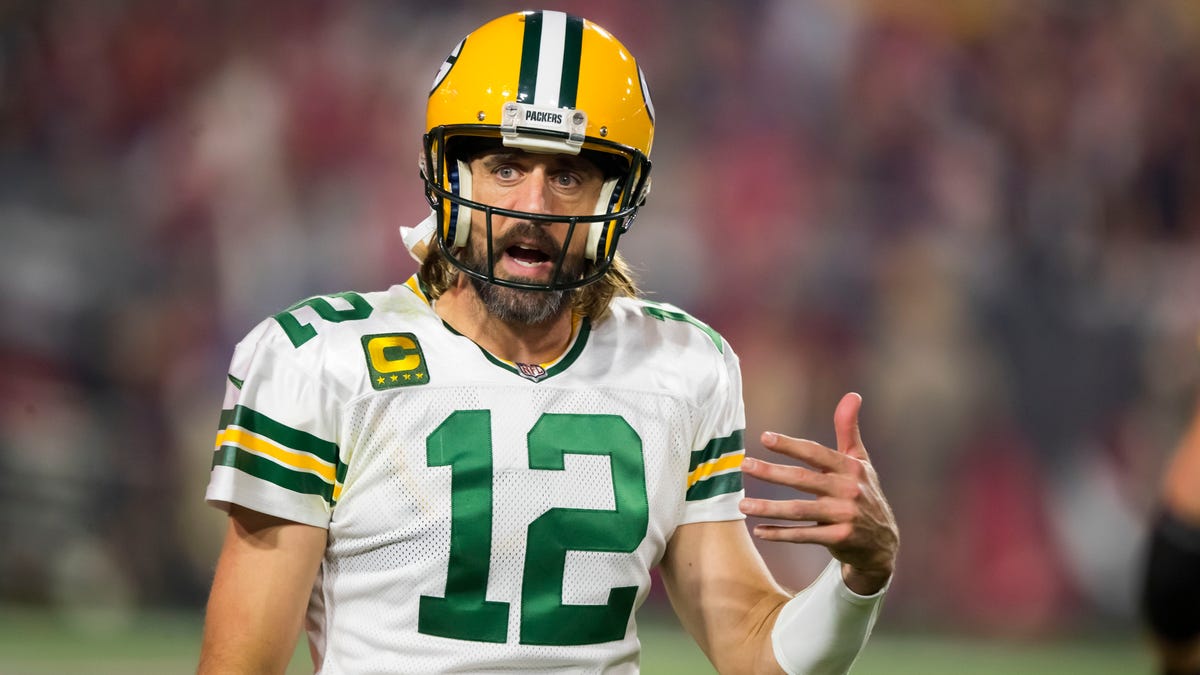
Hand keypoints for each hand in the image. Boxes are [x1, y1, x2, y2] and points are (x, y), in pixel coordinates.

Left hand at [739, 392, 898, 594]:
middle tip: (744, 465)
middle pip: (803, 479)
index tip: (764, 437)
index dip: (790, 445)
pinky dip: (781, 534)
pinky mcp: (840, 539)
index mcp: (850, 468)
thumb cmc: (865, 494)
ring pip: (799, 510)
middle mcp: (848, 490)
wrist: (883, 543)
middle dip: (771, 472)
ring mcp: (845, 516)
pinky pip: (805, 536)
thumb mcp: (861, 462)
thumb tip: (852, 394)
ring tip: (743, 504)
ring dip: (769, 508)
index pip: (815, 453)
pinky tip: (759, 531)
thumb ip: (849, 429)